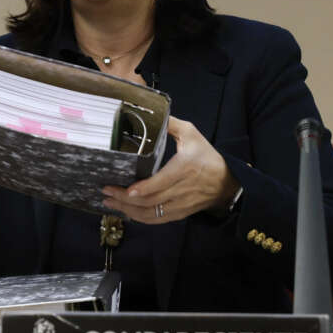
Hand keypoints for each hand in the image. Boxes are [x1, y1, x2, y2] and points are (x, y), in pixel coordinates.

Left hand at [101, 116, 238, 223]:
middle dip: (125, 199)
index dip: (142, 189)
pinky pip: (157, 220)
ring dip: (128, 211)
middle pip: (150, 200)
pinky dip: (140, 218)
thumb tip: (153, 113)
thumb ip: (171, 124)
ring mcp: (180, 204)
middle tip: (106, 192)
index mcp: (184, 168)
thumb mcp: (192, 134)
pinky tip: (126, 212)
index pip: (160, 183)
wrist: (226, 182)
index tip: (126, 189)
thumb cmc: (206, 156)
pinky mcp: (179, 213)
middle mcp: (181, 189)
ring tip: (110, 203)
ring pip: (151, 213)